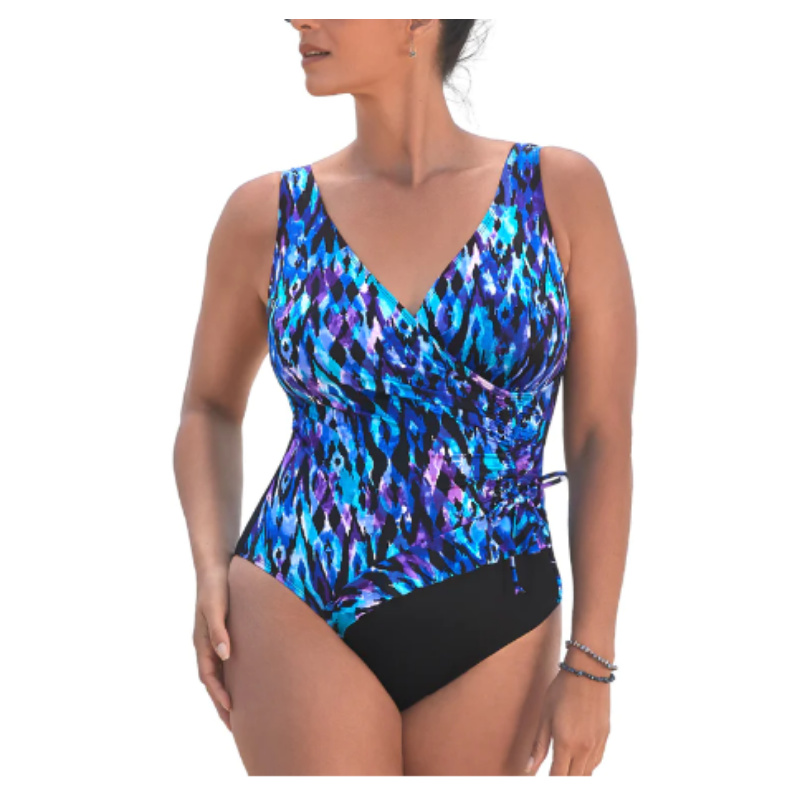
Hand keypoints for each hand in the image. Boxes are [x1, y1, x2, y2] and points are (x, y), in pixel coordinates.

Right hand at [193, 565, 233, 731]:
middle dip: (222, 704)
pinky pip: (227, 662)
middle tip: (237, 727)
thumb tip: (225, 655)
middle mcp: (207, 644)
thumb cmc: (216, 585)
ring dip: (228, 693)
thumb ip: (219, 629)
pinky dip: (234, 677)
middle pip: (213, 682)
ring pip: (220, 674)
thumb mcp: (216, 606)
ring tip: (243, 713)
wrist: (216, 565)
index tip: (232, 710)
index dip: (219, 694)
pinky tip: (248, 682)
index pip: (209, 676)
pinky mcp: (225, 633)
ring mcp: (215, 640)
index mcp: (202, 641)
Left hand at [524, 668, 610, 775]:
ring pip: (587, 774)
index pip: (558, 778)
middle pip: (574, 780)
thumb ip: (538, 746)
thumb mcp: (545, 716)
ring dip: (574, 777)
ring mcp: (597, 744)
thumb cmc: (562, 690)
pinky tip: (577, 762)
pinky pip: (596, 762)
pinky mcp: (605, 737)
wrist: (588, 672)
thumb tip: (529, 769)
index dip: (550, 785)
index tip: (543, 785)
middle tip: (552, 777)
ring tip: (563, 771)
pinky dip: (586, 767)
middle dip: (562, 782)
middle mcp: (584, 748)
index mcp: (566, 743)